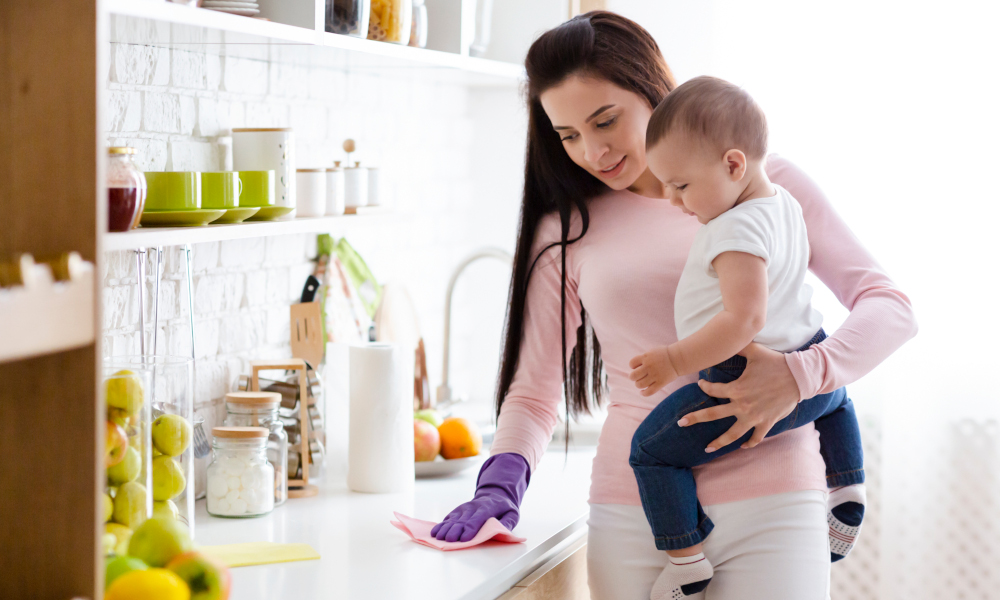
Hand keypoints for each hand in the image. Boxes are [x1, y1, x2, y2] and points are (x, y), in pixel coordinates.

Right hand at [430, 494, 519, 542]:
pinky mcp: (457, 511)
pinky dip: (441, 525)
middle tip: (449, 540)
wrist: (494, 494)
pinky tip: (435, 532)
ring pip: (453, 519)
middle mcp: (473, 507)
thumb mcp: (512, 513)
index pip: (477, 519)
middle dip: (455, 530)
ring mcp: (463, 508)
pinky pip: (448, 518)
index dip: (470, 529)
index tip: (464, 539)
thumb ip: (508, 523)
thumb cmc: (504, 508)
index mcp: (487, 508)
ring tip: (438, 537)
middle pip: (463, 520)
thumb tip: (502, 531)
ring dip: (445, 528)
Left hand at [628, 346, 679, 396]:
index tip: (637, 367)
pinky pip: (649, 391)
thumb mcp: (652, 352)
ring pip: (639, 385)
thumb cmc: (664, 355)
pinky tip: (642, 392)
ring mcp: (655, 375)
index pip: (632, 364)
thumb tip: (634, 367)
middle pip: (633, 376)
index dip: (633, 366)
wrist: (677, 358)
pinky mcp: (661, 383)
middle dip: (633, 377)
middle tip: (638, 377)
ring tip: (642, 383)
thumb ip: (643, 358)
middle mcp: (649, 366)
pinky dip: (644, 393)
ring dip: (638, 385)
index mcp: (646, 357)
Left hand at [677, 342, 799, 451]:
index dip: (704, 386)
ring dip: (719, 442)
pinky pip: (755, 438)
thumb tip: (727, 336)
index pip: (713, 390)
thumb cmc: (776, 363)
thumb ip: (738, 346)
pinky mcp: (766, 423)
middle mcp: (742, 405)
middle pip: (713, 415)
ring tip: (707, 448)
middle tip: (680, 423)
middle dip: (695, 418)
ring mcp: (754, 416)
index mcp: (737, 389)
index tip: (700, 384)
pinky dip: (748, 443)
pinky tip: (741, 445)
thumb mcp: (755, 351)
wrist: (799, 377)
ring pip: (732, 434)